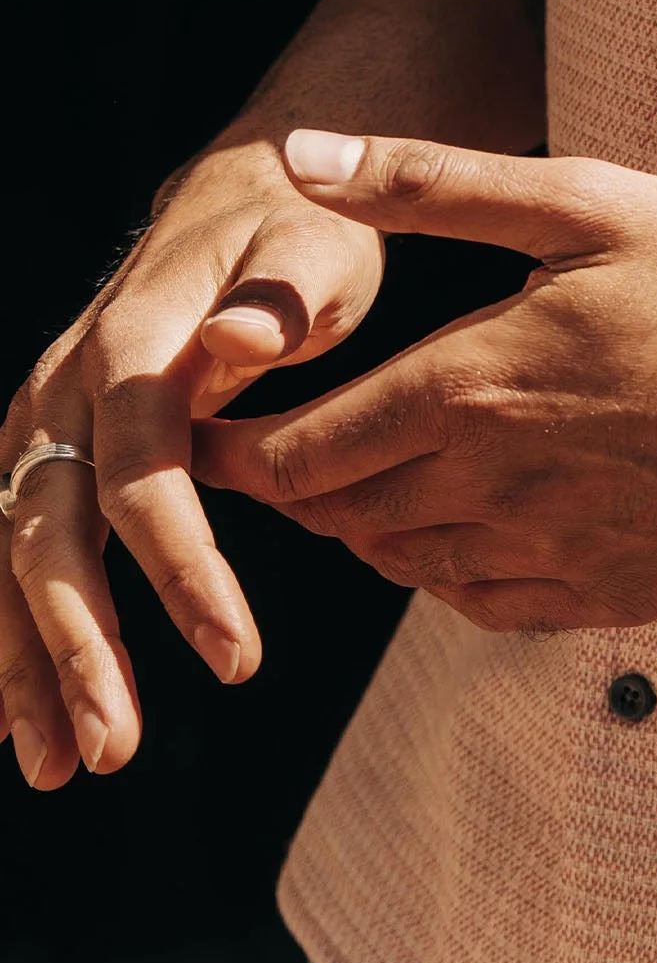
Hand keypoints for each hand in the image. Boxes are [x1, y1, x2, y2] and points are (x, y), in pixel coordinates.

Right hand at [2, 140, 386, 787]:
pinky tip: (11, 725)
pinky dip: (9, 634)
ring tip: (63, 768)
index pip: (143, 471)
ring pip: (12, 555)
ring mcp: (43, 423)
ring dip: (30, 665)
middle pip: (49, 530)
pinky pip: (10, 550)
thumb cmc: (305, 231)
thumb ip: (284, 300)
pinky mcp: (46, 451)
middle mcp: (64, 388)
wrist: (248, 194)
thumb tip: (236, 344)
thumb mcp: (319, 247)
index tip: (237, 656)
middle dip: (79, 647)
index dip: (182, 568)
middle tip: (118, 749)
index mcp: (135, 341)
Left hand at [195, 132, 656, 631]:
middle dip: (294, 482)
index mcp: (473, 388)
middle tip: (284, 442)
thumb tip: (300, 154)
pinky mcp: (616, 593)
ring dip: (369, 524)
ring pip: (407, 564)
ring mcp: (560, 553)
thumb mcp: (589, 202)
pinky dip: (449, 571)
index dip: (230, 446)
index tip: (205, 423)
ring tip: (375, 476)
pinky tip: (468, 529)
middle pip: (339, 516)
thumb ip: (432, 186)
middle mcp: (498, 489)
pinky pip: (488, 605)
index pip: (296, 451)